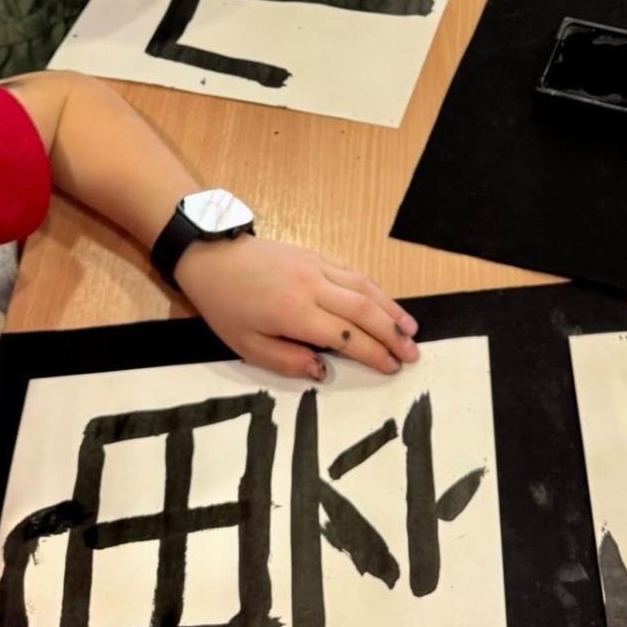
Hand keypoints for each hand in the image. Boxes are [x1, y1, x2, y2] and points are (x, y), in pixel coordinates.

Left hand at [176, 235, 419, 379]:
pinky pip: (353, 272)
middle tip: (413, 353)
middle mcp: (312, 286)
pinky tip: (385, 303)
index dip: (374, 353)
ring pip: (365, 286)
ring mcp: (316, 266)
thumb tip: (324, 371)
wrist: (213, 257)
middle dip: (392, 334)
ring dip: (391, 309)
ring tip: (411, 329)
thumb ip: (287, 361)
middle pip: (364, 310)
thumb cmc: (226, 306)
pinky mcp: (315, 255)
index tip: (392, 367)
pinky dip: (374, 289)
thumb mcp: (246, 346)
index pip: (346, 336)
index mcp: (294, 312)